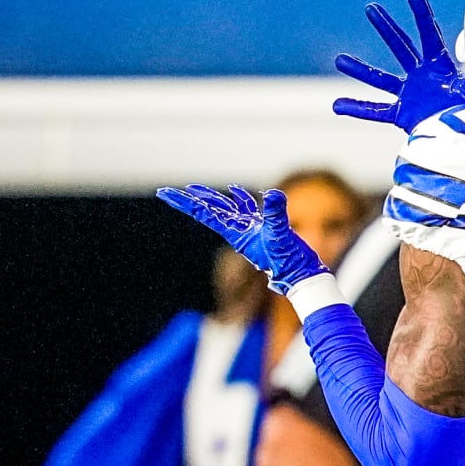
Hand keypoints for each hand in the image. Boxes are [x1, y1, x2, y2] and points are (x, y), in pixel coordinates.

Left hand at [156, 184, 328, 293]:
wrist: (300, 276)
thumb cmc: (288, 261)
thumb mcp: (281, 236)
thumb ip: (276, 214)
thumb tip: (273, 193)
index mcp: (236, 233)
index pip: (204, 213)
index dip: (185, 203)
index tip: (164, 195)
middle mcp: (239, 231)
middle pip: (208, 211)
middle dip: (187, 201)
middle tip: (165, 192)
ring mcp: (250, 230)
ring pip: (225, 209)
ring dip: (209, 198)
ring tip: (193, 189)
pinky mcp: (263, 229)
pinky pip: (247, 210)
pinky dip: (241, 199)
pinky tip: (236, 190)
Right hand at [333, 0, 464, 132]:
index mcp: (440, 67)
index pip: (429, 36)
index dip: (422, 16)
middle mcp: (420, 76)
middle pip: (400, 47)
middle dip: (386, 28)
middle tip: (372, 9)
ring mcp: (409, 94)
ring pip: (381, 78)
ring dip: (360, 69)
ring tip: (340, 60)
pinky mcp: (402, 114)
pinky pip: (376, 111)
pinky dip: (357, 109)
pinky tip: (338, 105)